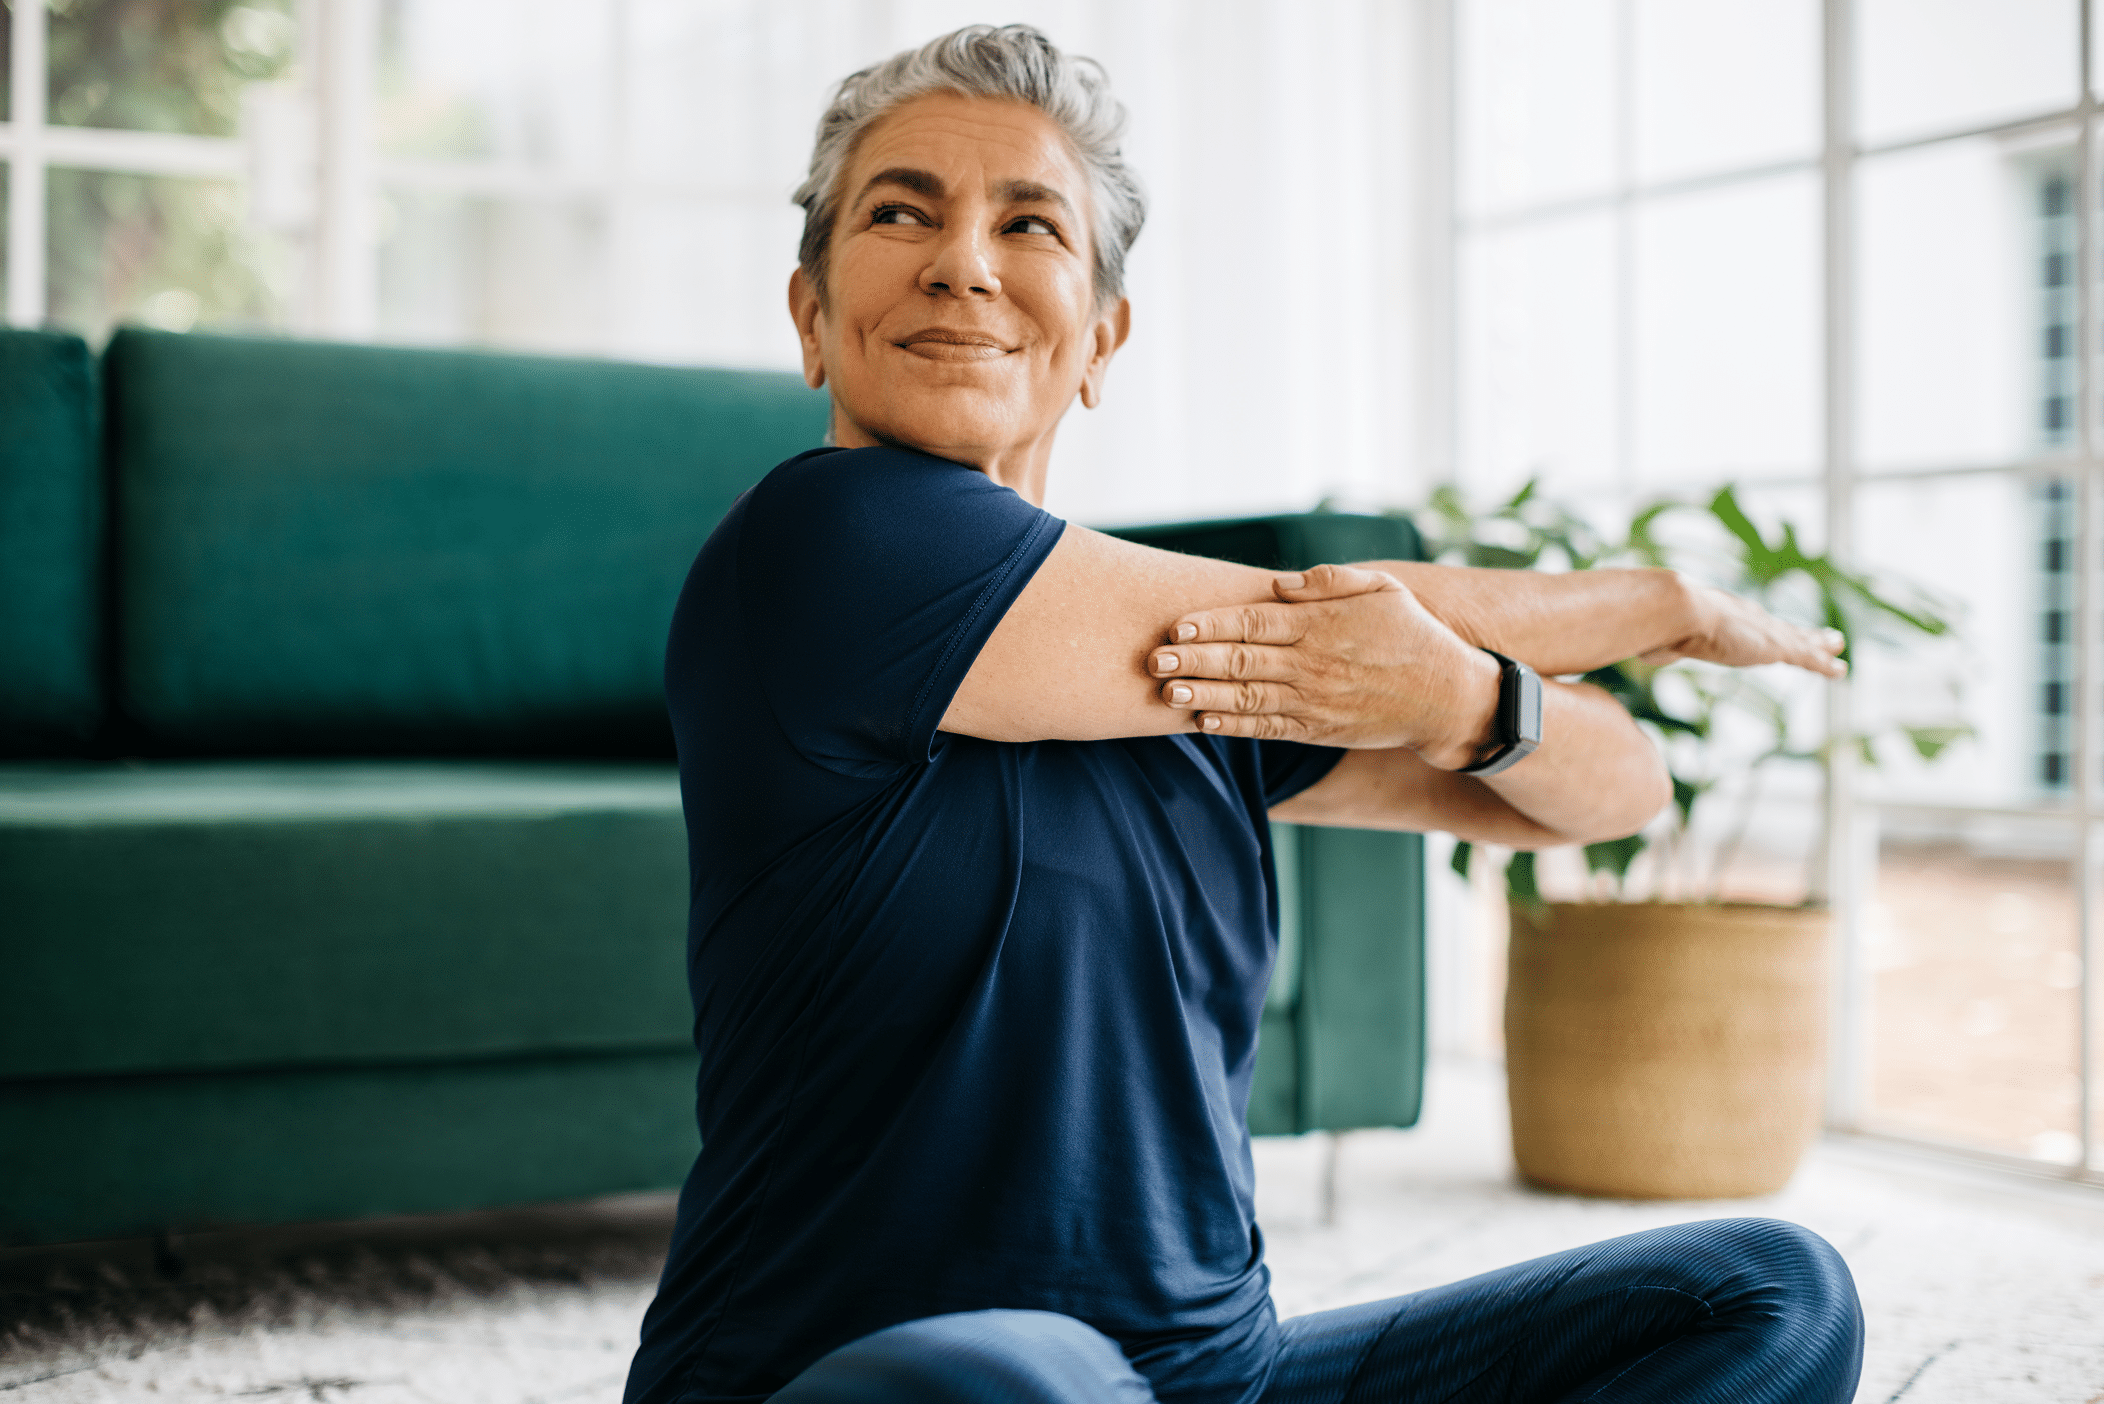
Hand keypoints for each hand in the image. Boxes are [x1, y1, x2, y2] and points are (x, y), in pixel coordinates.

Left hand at [1146, 563, 1498, 765]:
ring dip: (1203, 696)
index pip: (1253, 621)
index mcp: (1321, 624)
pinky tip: (1203, 722)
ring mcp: (1314, 700)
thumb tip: (1280, 582)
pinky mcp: (1318, 730)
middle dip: (1193, 661)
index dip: (1211, 625)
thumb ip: (1329, 581)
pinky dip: (1233, 726)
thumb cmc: (1411, 634)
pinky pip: (1267, 729)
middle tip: (1153, 660)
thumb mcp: (1381, 588)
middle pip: (1241, 661)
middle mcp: (1312, 663)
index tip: (1177, 627)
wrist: (1447, 698)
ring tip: (1166, 692)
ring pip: (1247, 699)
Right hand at [1644, 581, 1847, 677]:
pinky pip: (1806, 657)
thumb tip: (1646, 651)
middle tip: (1820, 634)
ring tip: (1838, 643)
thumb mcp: (1662, 638)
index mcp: (1723, 616)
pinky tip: (1840, 670)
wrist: (1675, 611)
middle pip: (1780, 627)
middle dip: (1800, 632)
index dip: (1765, 631)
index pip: (1751, 625)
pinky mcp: (1775, 646)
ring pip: (1799, 639)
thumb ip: (1663, 645)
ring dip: (1820, 644)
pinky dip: (1823, 664)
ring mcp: (1762, 632)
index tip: (1775, 632)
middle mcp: (1747, 619)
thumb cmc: (1661, 622)